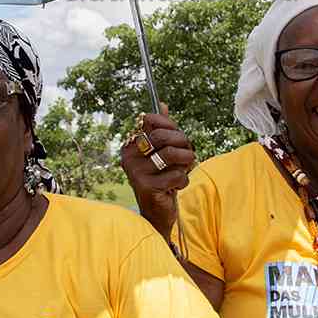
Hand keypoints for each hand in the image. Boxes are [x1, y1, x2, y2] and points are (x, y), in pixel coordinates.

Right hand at [119, 104, 194, 236]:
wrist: (157, 212)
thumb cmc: (161, 178)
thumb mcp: (162, 152)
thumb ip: (162, 130)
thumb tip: (162, 105)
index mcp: (130, 145)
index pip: (152, 121)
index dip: (172, 126)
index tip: (180, 137)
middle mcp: (129, 156)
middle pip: (164, 136)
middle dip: (184, 144)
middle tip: (188, 155)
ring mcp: (136, 172)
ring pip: (172, 155)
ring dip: (186, 163)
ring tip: (184, 170)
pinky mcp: (147, 187)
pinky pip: (176, 175)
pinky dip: (182, 181)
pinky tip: (174, 187)